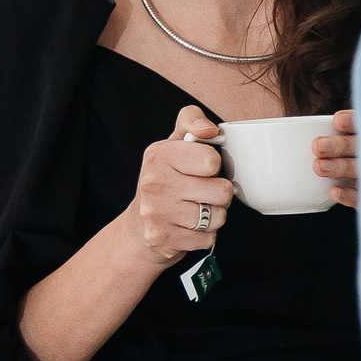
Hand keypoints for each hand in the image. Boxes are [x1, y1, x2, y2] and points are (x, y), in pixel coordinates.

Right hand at [127, 105, 232, 267]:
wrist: (138, 227)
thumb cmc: (165, 179)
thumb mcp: (175, 144)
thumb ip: (192, 121)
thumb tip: (209, 129)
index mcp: (158, 154)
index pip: (212, 160)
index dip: (214, 167)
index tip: (200, 170)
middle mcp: (153, 182)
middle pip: (222, 191)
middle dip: (219, 195)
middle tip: (202, 193)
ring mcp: (155, 213)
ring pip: (218, 217)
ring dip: (213, 217)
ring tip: (195, 211)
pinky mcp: (163, 239)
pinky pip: (208, 239)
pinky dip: (204, 236)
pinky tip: (187, 229)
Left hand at [315, 108, 359, 208]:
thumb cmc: (353, 155)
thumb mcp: (349, 138)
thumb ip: (331, 127)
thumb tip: (273, 128)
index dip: (353, 121)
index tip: (336, 121)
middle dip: (339, 146)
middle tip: (317, 147)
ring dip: (341, 167)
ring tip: (318, 167)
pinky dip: (350, 195)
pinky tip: (333, 192)